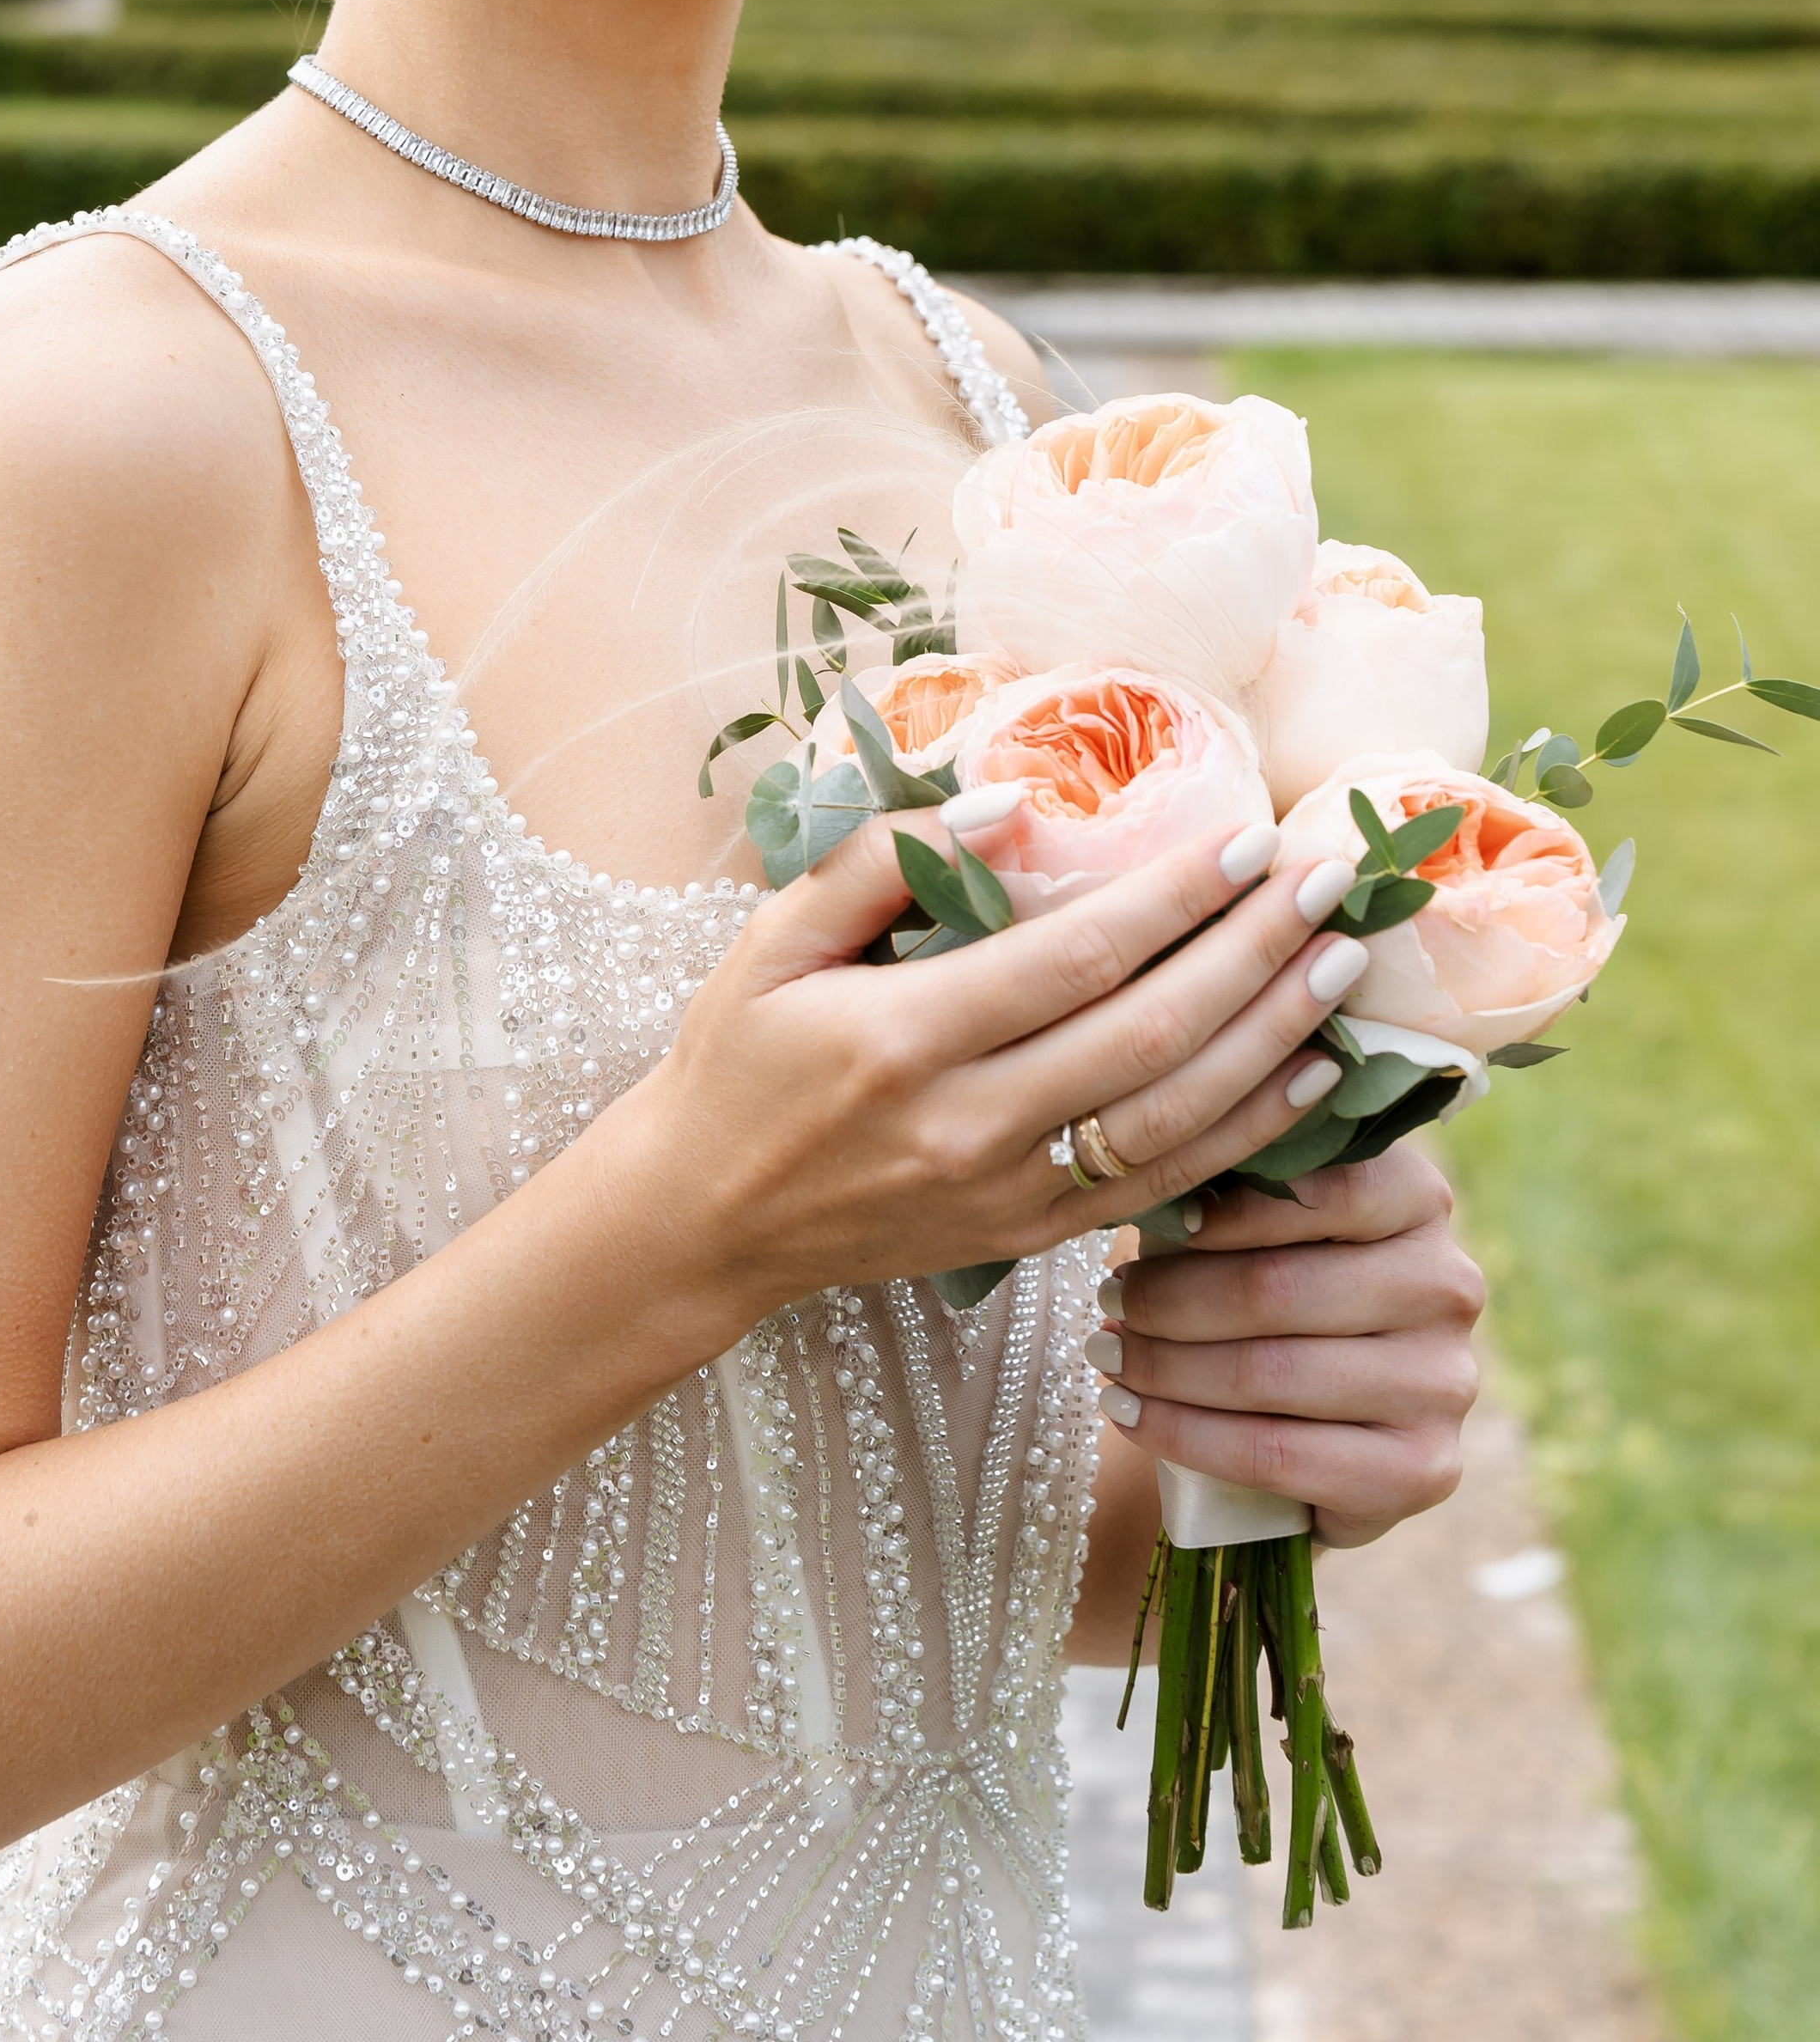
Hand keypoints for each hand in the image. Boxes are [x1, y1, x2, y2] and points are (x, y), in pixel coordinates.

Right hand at [619, 812, 1372, 1319]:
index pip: (1075, 959)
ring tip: (1341, 962)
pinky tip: (1307, 1072)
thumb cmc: (735, 1056)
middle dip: (1255, 953)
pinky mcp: (1029, 1239)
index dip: (1175, 899)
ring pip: (1175, 1117)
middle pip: (1149, 1035)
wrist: (700, 1218)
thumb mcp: (770, 937)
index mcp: (901, 1038)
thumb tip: (1012, 802)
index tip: (1250, 840)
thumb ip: (880, 858)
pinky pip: (1163, 1184)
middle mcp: (966, 1125)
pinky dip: (1249, 1130)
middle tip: (1331, 881)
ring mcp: (1005, 1194)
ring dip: (1274, 1037)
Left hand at [1090, 1148, 1484, 1549]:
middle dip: (1169, 1298)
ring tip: (1106, 1355)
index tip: (1161, 1220)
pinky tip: (1129, 1413)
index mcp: (1418, 1201)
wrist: (1325, 1428)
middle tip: (1109, 1300)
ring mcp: (1443, 1384)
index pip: (1323, 1187)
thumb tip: (1149, 1196)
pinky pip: (1275, 1454)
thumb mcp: (1261, 1230)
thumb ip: (1227, 1198)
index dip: (1227, 1208)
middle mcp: (1447, 1287)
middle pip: (1278, 1287)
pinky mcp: (1422, 1469)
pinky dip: (1182, 1434)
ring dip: (1164, 1367)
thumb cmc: (1277, 1299)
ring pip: (1269, 1373)